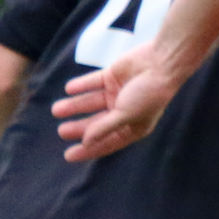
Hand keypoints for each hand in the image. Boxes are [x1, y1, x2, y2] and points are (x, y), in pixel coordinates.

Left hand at [53, 41, 179, 161]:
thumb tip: (86, 142)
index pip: (107, 142)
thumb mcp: (126, 115)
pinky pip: (93, 82)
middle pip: (96, 122)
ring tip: (57, 109)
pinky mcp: (112, 76)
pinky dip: (81, 86)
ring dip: (75, 106)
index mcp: (133, 126)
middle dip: (79, 127)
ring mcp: (117, 93)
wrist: (161, 63)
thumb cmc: (149, 93)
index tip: (69, 155)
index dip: (89, 149)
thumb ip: (104, 128)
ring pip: (91, 102)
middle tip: (62, 131)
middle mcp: (124, 111)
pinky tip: (69, 89)